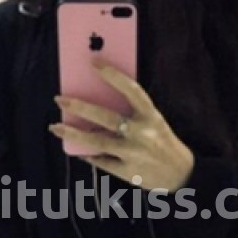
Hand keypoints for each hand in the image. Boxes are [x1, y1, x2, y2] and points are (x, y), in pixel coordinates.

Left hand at [50, 63, 194, 192]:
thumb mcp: (154, 123)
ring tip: (55, 127)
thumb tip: (98, 101)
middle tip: (60, 99)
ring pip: (97, 142)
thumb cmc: (163, 143)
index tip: (94, 62)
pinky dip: (88, 155)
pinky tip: (76, 150)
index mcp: (151, 116)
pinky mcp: (127, 172)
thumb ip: (132, 114)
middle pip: (106, 117)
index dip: (113, 75)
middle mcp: (142, 134)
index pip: (131, 90)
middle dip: (80, 107)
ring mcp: (133, 154)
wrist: (182, 175)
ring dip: (73, 134)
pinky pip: (101, 161)